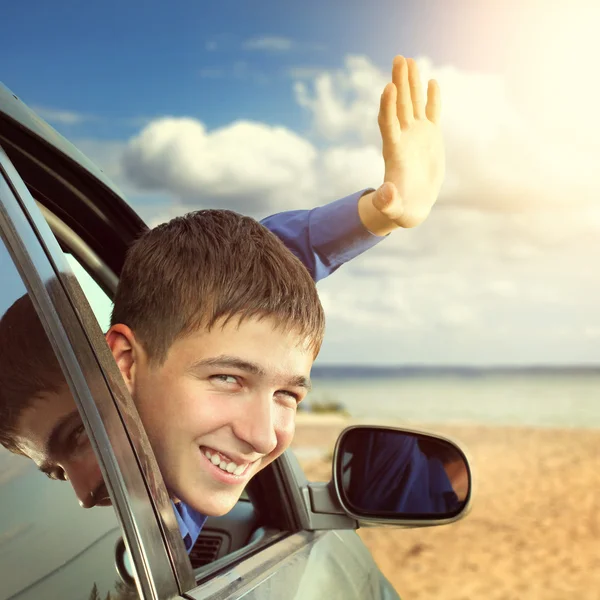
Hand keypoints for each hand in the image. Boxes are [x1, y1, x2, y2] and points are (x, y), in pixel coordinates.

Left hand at [358, 56, 444, 234]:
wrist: (412, 206)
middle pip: (398, 106)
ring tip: (409, 59)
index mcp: (394, 152)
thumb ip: (387, 202)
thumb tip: (384, 195)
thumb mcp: (394, 209)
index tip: (388, 86)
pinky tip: (432, 81)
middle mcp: (403, 138)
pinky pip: (430, 113)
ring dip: (410, 83)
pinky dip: (431, 99)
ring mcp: (416, 136)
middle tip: (398, 58)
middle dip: (398, 82)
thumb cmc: (401, 210)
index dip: (387, 106)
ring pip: (412, 104)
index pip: (388, 124)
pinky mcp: (430, 138)